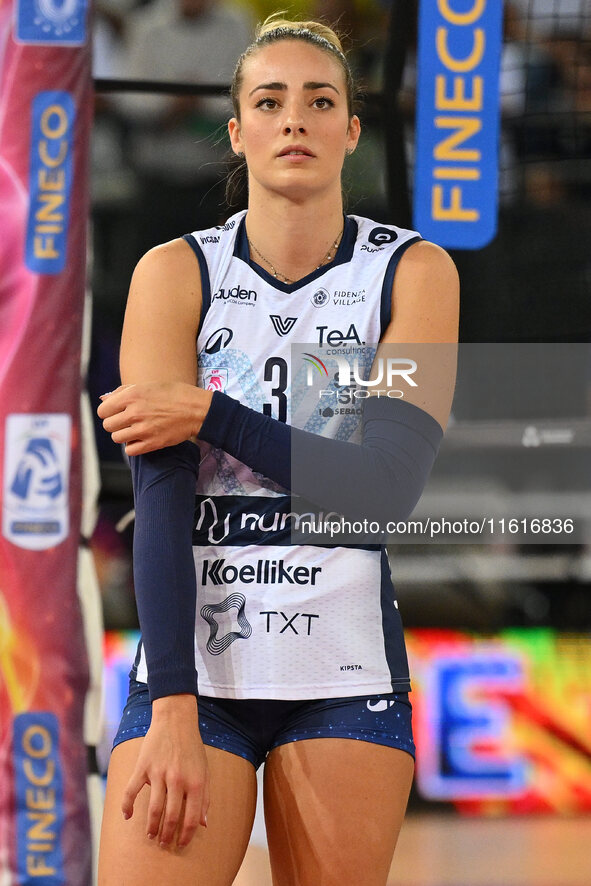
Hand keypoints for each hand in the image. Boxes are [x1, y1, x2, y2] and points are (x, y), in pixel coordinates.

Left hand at [97, 382, 212, 454]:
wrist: (197, 410)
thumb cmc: (174, 394)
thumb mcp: (148, 385)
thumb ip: (123, 392)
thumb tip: (104, 400)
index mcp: (132, 395)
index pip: (103, 410)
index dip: (108, 412)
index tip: (117, 413)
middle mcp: (135, 412)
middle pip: (108, 426)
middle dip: (115, 424)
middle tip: (127, 422)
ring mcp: (143, 429)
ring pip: (117, 438)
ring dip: (123, 435)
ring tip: (135, 430)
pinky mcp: (152, 443)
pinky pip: (130, 451)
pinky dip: (133, 447)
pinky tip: (141, 439)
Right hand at [122, 694, 209, 848]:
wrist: (175, 720)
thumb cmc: (192, 747)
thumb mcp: (204, 770)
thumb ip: (205, 797)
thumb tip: (204, 824)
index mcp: (195, 782)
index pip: (191, 818)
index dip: (186, 835)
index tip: (180, 844)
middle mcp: (177, 779)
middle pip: (171, 817)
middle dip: (167, 835)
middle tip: (163, 843)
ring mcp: (158, 773)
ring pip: (153, 809)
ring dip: (151, 826)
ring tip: (150, 835)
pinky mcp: (143, 767)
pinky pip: (131, 791)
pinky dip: (126, 806)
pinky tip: (126, 817)